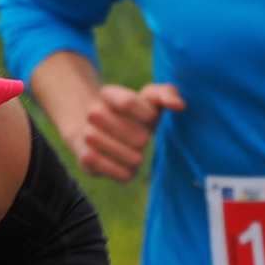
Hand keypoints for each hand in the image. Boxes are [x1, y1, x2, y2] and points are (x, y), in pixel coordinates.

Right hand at [62, 82, 183, 181]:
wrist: (106, 133)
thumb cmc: (136, 115)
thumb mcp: (151, 100)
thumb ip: (168, 94)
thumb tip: (179, 105)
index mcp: (109, 94)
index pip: (127, 102)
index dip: (146, 115)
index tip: (152, 119)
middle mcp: (94, 112)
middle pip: (124, 129)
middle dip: (140, 138)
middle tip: (143, 141)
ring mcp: (87, 134)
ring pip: (113, 149)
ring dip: (131, 157)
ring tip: (137, 156)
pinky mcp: (84, 157)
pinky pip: (104, 167)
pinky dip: (120, 171)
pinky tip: (127, 168)